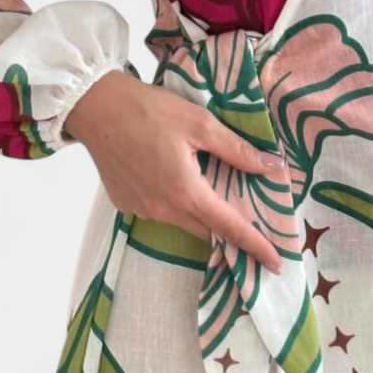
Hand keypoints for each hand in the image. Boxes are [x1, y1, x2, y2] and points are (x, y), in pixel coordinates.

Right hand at [64, 69, 284, 273]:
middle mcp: (163, 210)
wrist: (96, 108)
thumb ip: (236, 149)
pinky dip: (174, 200)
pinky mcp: (126, 203)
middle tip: (251, 222)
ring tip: (208, 185)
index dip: (256, 246)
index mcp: (186, 192)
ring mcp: (141, 209)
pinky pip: (160, 210)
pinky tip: (171, 174)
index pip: (230, 228)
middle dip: (229, 231)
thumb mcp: (200, 123)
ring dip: (200, 210)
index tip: (276, 264)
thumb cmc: (150, 110)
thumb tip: (271, 166)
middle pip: (207, 229)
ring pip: (183, 220)